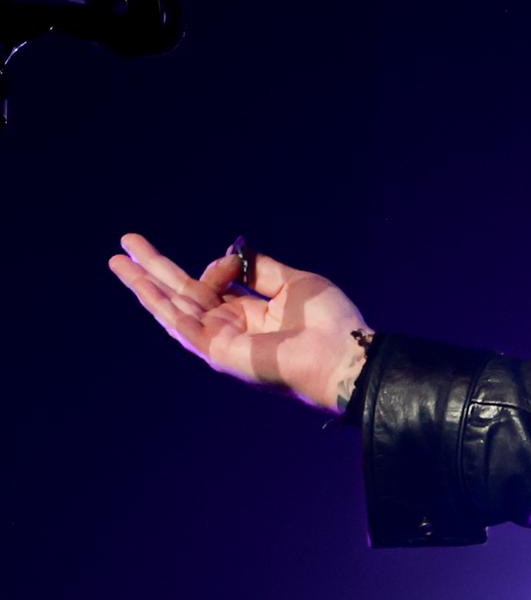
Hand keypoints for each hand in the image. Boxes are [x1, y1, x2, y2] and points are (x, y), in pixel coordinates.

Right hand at [110, 234, 371, 412]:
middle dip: (154, 269)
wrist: (343, 355)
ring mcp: (222, 341)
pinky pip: (182, 323)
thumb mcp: (294, 283)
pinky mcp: (218, 351)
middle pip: (183, 294)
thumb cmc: (330, 323)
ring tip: (117, 260)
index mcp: (252, 315)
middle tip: (126, 244)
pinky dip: (159, 303)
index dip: (217, 265)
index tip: (230, 259)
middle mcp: (233, 328)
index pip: (214, 286)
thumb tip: (230, 256)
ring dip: (144, 283)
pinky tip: (140, 283)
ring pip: (174, 307)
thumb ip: (259, 269)